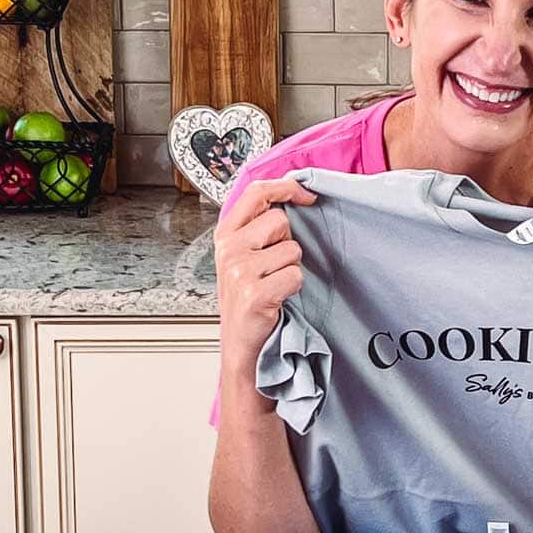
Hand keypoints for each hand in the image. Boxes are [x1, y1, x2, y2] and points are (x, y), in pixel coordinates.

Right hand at [214, 176, 317, 372]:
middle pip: (280, 220)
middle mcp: (228, 249)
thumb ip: (257, 229)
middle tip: (273, 267)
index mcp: (225, 235)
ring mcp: (239, 270)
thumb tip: (292, 198)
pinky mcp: (253, 292)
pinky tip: (277, 298)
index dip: (286, 187)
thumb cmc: (246, 300)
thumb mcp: (242, 257)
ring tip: (273, 285)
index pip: (256, 192)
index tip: (307, 194)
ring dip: (291, 268)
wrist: (241, 345)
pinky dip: (293, 288)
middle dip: (287, 242)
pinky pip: (295, 275)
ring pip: (292, 249)